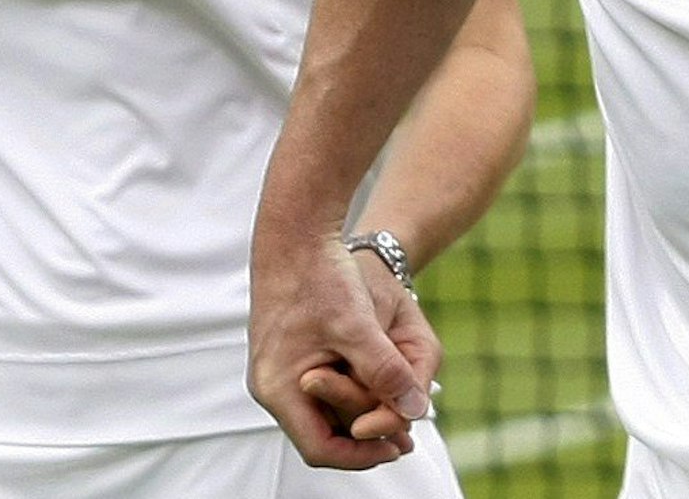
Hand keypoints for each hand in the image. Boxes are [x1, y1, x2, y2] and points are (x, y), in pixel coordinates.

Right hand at [249, 235, 434, 468]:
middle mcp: (273, 384)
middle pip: (321, 432)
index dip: (362, 456)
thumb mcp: (358, 326)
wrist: (295, 232)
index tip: (397, 447)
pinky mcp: (290, 352)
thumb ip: (385, 372)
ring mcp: (279, 368)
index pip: (321, 449)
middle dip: (364, 437)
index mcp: (279, 388)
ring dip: (359, 412)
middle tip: (405, 437)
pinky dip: (350, 391)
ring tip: (398, 410)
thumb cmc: (319, 276)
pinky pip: (320, 388)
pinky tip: (379, 384)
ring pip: (323, 409)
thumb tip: (415, 411)